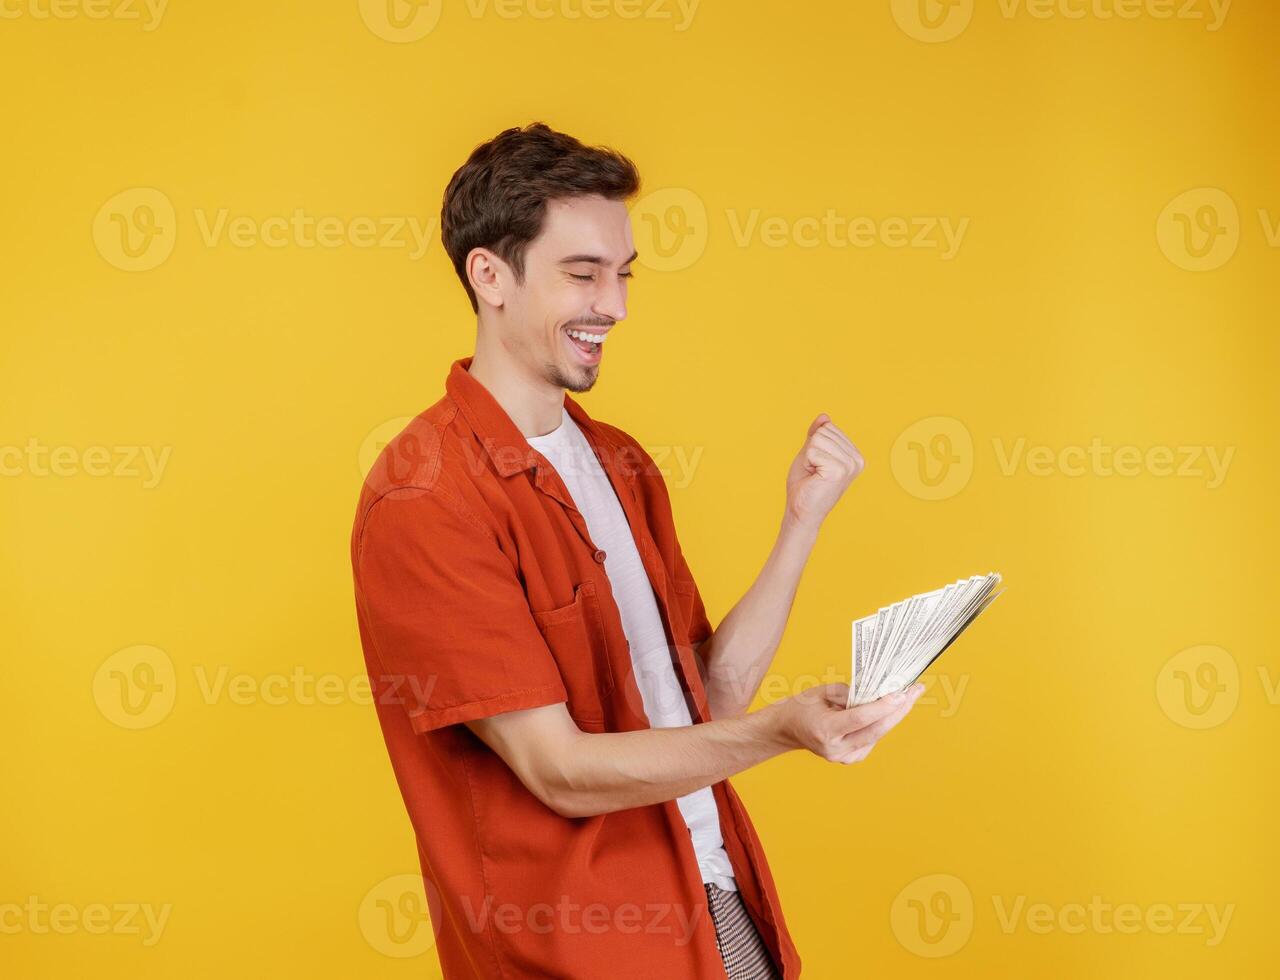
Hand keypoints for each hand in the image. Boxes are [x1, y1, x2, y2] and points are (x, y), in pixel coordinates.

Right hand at [767, 682, 924, 764]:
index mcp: (825, 730)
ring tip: (907, 695)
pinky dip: (881, 724)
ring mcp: (844, 758)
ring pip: (877, 735)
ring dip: (893, 715)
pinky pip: (872, 739)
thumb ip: (850, 693)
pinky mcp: (851, 759)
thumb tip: (878, 693)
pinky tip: (886, 710)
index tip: (901, 694)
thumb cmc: (803, 707)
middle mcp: (836, 748)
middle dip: (899, 710)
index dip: (882, 706)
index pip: (860, 719)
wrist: (788, 729)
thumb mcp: (822, 692)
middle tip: (915, 692)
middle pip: (876, 730)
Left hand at [784, 414, 863, 530]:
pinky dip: (808, 463)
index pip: (828, 427)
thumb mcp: (810, 453)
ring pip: (818, 439)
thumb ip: (817, 435)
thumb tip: (824, 416)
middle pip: (824, 431)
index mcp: (854, 455)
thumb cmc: (805, 485)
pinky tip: (814, 478)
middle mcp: (857, 459)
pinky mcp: (840, 470)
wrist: (801, 511)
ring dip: (809, 457)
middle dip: (811, 450)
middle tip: (814, 471)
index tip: (817, 465)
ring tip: (814, 475)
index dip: (814, 445)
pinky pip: (813, 450)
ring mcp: (850, 464)